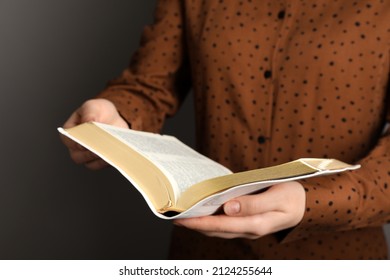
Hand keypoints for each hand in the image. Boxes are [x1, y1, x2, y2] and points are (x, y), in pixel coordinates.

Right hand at [60, 98, 128, 169]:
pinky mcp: (101, 160)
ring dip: (100, 160)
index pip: (68, 140)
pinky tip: (116, 155)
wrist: (113, 118)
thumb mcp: (93, 107)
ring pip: (90, 164)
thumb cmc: (99, 112)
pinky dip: (109, 161)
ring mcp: (88, 156)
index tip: (84, 143)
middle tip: (99, 150)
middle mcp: (76, 147)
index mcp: (70, 132)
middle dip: (89, 154)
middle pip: (78, 156)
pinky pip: (103, 165)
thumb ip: (89, 114)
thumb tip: (89, 122)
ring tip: (110, 153)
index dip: (75, 143)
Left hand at [174, 181, 305, 238]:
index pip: (222, 225)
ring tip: (183, 216)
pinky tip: (202, 213)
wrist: (305, 206)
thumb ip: (254, 204)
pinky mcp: (246, 224)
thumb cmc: (292, 197)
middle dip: (195, 225)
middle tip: (175, 216)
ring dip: (200, 224)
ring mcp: (247, 229)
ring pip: (218, 230)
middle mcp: (249, 230)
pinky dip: (211, 221)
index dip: (201, 222)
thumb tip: (228, 208)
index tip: (183, 218)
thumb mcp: (278, 197)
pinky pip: (224, 226)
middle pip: (216, 230)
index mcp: (256, 224)